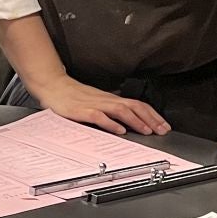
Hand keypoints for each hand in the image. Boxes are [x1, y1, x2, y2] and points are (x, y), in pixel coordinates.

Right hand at [29, 74, 169, 135]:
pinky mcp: (82, 111)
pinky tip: (119, 131)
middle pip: (134, 106)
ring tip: (146, 131)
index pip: (137, 104)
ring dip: (136, 121)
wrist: (53, 86)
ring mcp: (95, 104)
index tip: (163, 125)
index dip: (152, 115)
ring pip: (121, 110)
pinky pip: (99, 117)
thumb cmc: (73, 95)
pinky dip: (111, 124)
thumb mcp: (96, 101)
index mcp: (111, 99)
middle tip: (162, 130)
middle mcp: (106, 100)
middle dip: (151, 119)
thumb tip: (128, 118)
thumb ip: (111, 109)